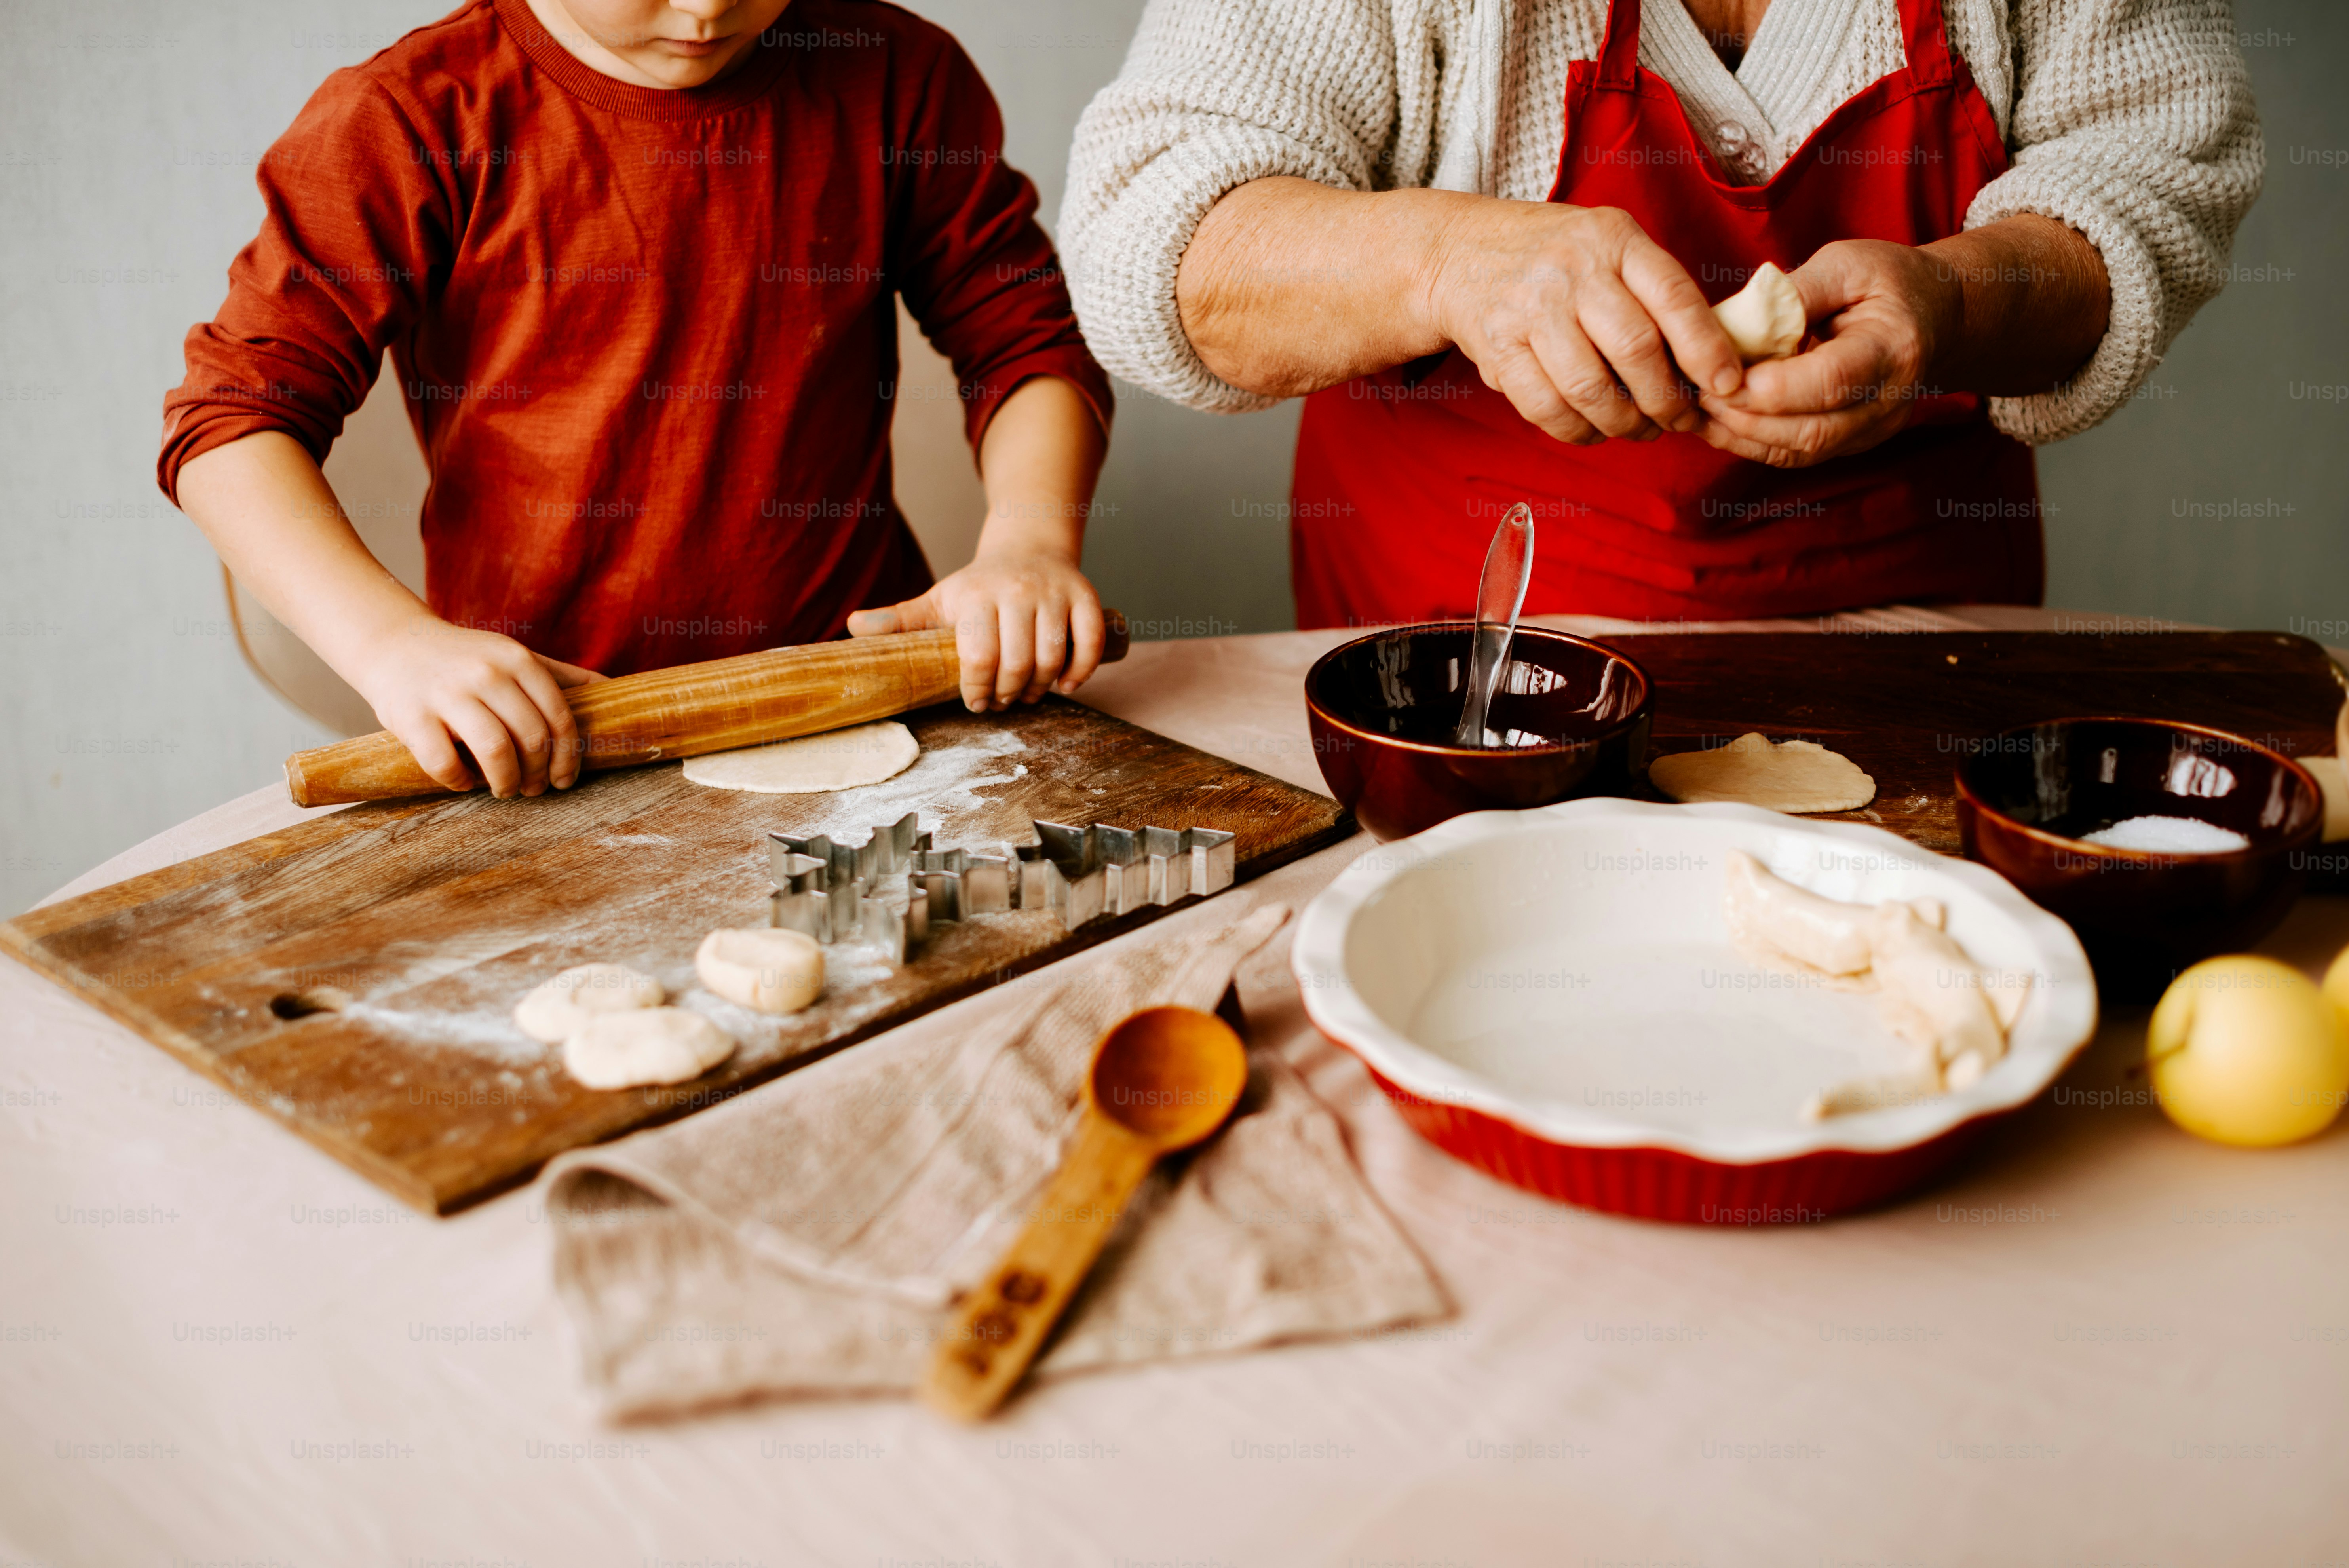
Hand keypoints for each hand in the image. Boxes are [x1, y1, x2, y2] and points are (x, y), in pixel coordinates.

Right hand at [345, 618, 605, 797]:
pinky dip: (460, 782)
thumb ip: (561, 675)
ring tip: (504, 789)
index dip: (568, 757)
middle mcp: (486, 673)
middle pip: (532, 738)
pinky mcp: (410, 716)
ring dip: (506, 782)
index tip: (565, 779)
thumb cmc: (466, 660)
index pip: (559, 717)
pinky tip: (464, 781)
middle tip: (533, 788)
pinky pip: (444, 763)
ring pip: (495, 751)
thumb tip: (615, 689)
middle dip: (539, 774)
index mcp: (517, 660)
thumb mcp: (515, 657)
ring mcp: (447, 693)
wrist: (394, 643)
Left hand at [847, 547, 1105, 712]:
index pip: (978, 656)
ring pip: (1053, 656)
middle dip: (1008, 694)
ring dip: (1041, 688)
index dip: (978, 690)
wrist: (1027, 548)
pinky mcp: (1086, 596)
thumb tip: (851, 628)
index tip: (977, 703)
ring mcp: (1054, 593)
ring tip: (1027, 693)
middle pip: (1017, 662)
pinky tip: (1065, 683)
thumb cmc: (978, 587)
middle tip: (1002, 701)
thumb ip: (899, 620)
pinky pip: (1089, 642)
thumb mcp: (936, 600)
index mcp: (976, 595)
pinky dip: (1080, 671)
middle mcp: (1017, 590)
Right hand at [1429, 202, 1746, 443]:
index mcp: (1613, 239)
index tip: (1727, 386)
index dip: (1707, 350)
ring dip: (1624, 423)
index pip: (1674, 298)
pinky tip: (1593, 429)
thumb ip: (1656, 292)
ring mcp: (1530, 310)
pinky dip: (1579, 432)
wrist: (1462, 254)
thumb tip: (1711, 365)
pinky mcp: (1499, 349)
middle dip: (1667, 400)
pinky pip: (1548, 409)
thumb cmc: (1556, 259)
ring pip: (1592, 389)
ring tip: (1639, 428)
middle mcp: (1571, 269)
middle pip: (1636, 351)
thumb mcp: (1610, 247)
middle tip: (1679, 419)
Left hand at [1696, 239, 1960, 467]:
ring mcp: (1872, 430)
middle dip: (1747, 419)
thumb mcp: (1845, 264)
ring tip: (1700, 410)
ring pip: (1799, 452)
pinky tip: (1720, 421)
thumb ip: (1795, 292)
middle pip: (1812, 431)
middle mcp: (1888, 401)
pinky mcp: (1851, 442)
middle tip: (1700, 394)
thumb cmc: (1887, 281)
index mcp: (1893, 347)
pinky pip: (1795, 455)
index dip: (1775, 388)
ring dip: (1742, 437)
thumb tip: (1741, 320)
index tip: (1725, 377)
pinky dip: (1752, 443)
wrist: (1933, 314)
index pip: (1832, 381)